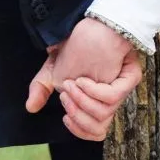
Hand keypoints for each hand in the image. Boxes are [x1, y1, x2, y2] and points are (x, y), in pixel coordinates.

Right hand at [25, 17, 139, 125]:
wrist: (91, 27)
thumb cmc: (74, 48)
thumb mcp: (52, 70)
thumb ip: (41, 89)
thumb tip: (30, 107)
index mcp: (97, 103)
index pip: (95, 132)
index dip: (79, 130)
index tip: (65, 117)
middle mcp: (112, 101)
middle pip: (99, 130)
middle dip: (77, 116)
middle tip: (66, 96)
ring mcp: (122, 91)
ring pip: (104, 115)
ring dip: (82, 101)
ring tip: (72, 84)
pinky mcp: (129, 80)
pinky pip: (111, 99)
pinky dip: (93, 91)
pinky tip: (83, 79)